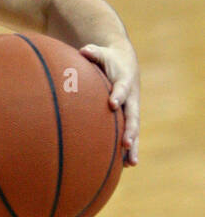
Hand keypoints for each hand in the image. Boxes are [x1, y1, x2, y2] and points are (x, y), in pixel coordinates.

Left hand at [79, 40, 139, 164]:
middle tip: (126, 143)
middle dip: (130, 130)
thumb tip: (83, 50)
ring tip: (131, 164)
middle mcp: (131, 98)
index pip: (122, 89)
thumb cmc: (108, 58)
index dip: (118, 95)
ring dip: (132, 147)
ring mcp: (131, 110)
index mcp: (124, 81)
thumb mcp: (100, 52)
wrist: (125, 62)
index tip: (112, 104)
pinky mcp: (127, 118)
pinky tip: (123, 166)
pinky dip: (127, 150)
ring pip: (133, 130)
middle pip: (132, 116)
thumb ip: (93, 52)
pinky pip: (128, 135)